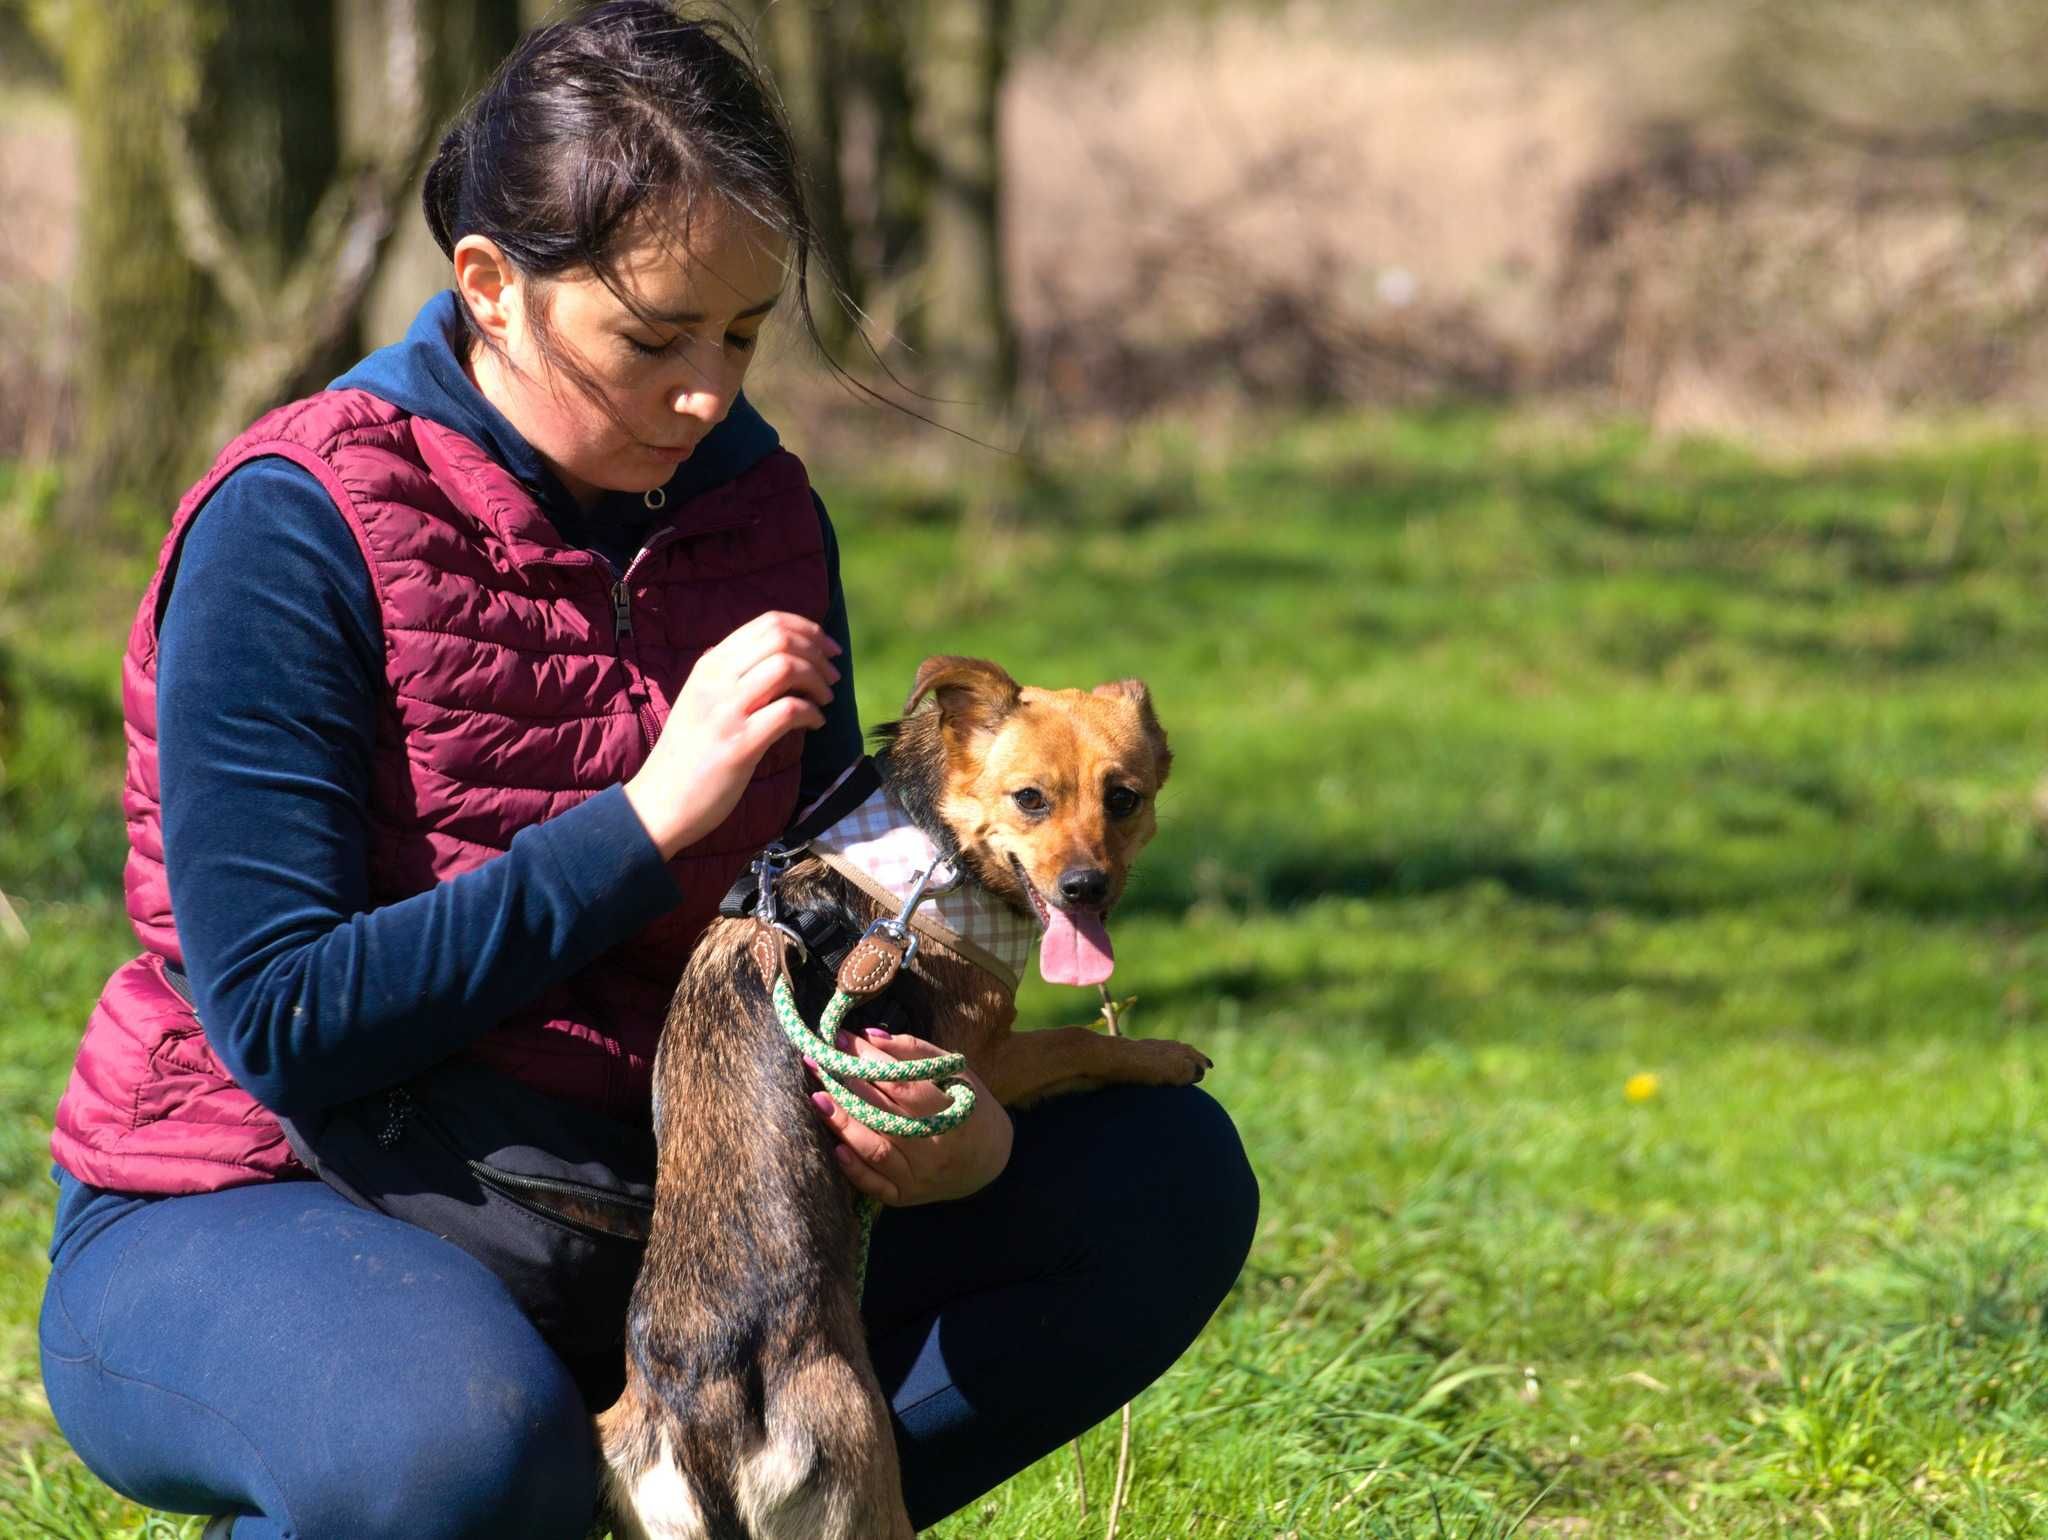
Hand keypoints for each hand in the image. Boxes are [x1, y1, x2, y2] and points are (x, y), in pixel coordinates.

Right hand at [624, 611, 840, 857]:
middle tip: (832, 676)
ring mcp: (727, 711)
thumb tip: (772, 657)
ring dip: (817, 680)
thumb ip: (730, 676)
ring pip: (786, 667)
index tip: (828, 649)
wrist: (660, 802)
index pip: (767, 623)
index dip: (807, 630)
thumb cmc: (688, 754)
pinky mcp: (740, 744)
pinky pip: (789, 711)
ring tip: (824, 700)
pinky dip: (812, 713)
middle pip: (781, 639)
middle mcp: (716, 680)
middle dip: (818, 652)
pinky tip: (815, 724)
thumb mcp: (701, 700)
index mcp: (709, 665)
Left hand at [807, 1029, 1012, 1205]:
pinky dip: (853, 1167)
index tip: (840, 1039)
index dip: (868, 1061)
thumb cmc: (971, 1108)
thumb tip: (870, 1036)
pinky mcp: (905, 1195)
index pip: (901, 1083)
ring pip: (875, 1149)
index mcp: (950, 1111)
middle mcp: (933, 1145)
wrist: (991, 1161)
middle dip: (846, 1085)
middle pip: (883, 1113)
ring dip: (842, 1123)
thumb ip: (915, 1053)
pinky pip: (874, 1185)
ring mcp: (918, 1174)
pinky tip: (835, 1145)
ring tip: (817, 1098)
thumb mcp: (956, 1073)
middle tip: (817, 1062)